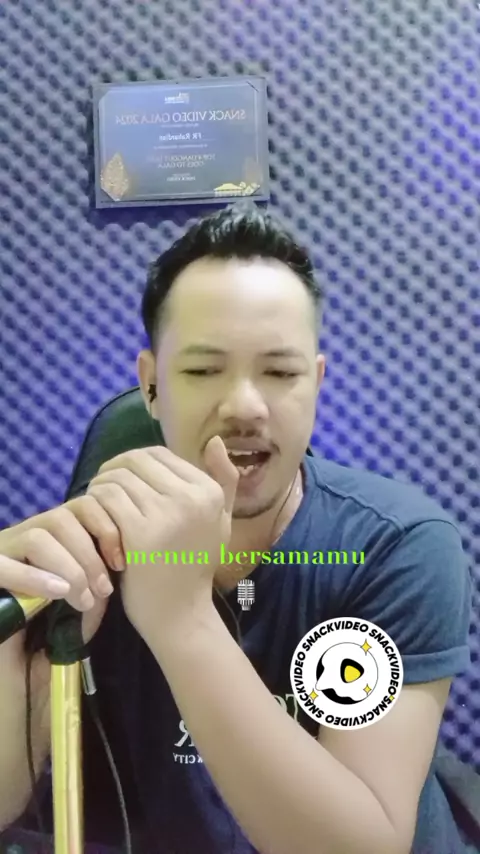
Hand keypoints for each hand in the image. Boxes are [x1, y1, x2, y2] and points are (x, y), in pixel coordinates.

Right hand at [0, 495, 125, 644]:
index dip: (106, 526)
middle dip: (90, 553)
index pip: (82, 505)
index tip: (120, 562)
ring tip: (81, 600)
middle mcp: (23, 536)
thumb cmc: (49, 635)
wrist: (13, 671)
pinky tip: (57, 593)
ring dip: (68, 566)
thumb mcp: (80, 604)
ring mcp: (1, 553)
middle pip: (62, 516)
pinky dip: (33, 577)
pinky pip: (2, 566)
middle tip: (104, 590)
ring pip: (38, 536)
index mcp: (50, 535)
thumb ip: (97, 584)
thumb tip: (112, 571)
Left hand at [86, 437, 238, 642]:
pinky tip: (95, 522)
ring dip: (99, 488)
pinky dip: (94, 506)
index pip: (158, 454)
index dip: (133, 462)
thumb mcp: (220, 520)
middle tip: (102, 491)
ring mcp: (166, 515)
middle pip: (134, 461)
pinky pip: (106, 500)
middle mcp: (192, 497)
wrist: (180, 614)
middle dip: (112, 471)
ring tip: (97, 506)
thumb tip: (214, 440)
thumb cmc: (197, 565)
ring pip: (116, 478)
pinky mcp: (140, 534)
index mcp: (209, 491)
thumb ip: (223, 479)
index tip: (122, 482)